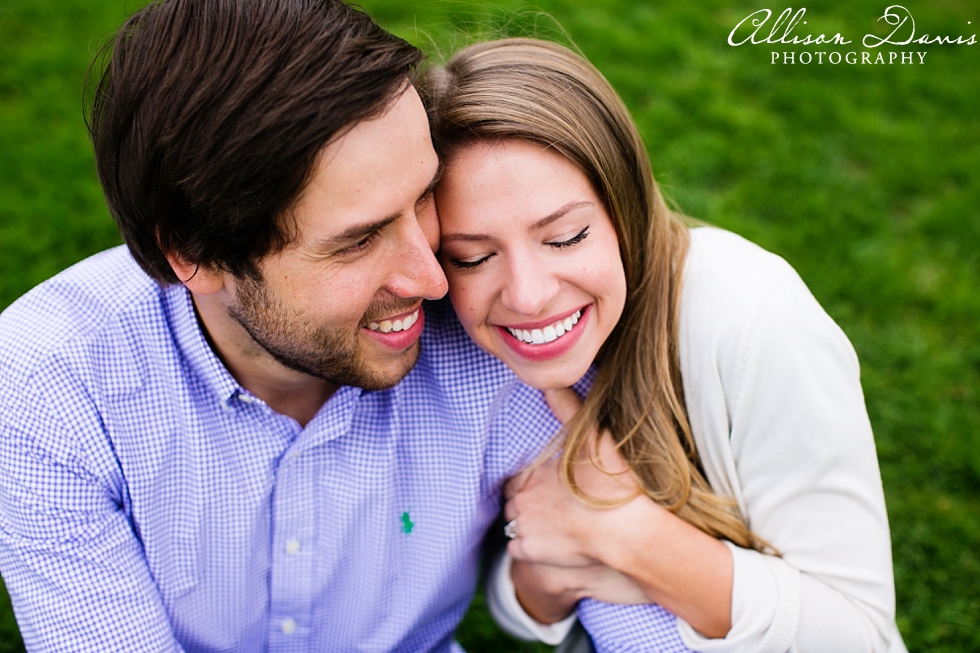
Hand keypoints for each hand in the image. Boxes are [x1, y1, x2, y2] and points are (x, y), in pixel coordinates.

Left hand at [509, 390, 733, 638]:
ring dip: (526, 522)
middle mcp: (519, 501)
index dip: (528, 479)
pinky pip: (517, 548)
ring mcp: (523, 528)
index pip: (515, 476)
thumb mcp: (592, 437)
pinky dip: (528, 545)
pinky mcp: (530, 552)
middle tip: (551, 504)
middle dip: (526, 501)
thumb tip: (550, 382)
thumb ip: (568, 408)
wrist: (625, 532)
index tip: (546, 483)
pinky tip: (549, 542)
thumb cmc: (611, 484)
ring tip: (552, 522)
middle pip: (512, 500)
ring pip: (512, 524)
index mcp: (530, 473)